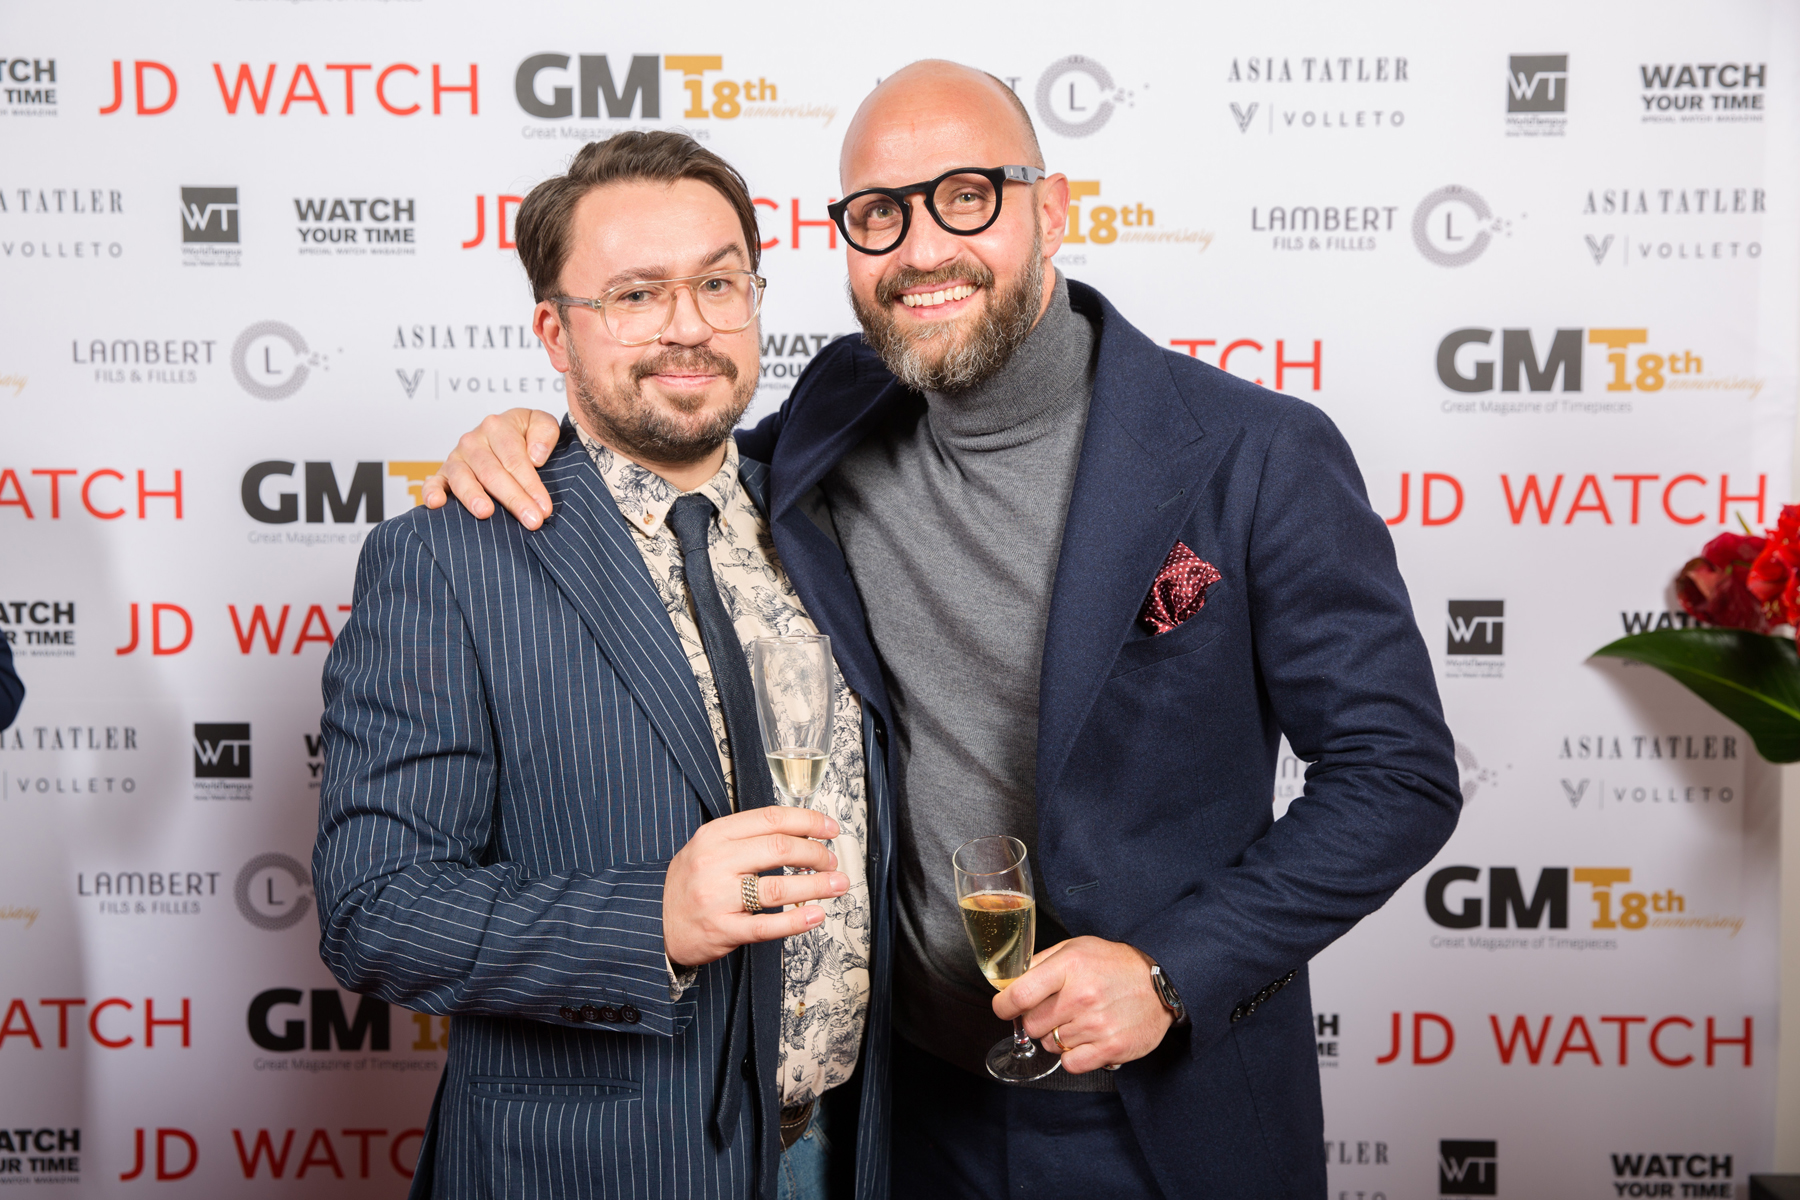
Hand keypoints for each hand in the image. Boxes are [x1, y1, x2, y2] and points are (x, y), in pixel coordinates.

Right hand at [421, 408, 562, 527]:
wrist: (503, 434)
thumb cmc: (524, 434)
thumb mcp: (540, 423)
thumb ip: (545, 431)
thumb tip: (536, 456)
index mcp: (497, 426)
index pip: (515, 459)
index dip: (531, 485)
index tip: (544, 507)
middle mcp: (473, 441)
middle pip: (492, 472)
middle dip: (513, 498)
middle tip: (531, 521)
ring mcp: (456, 458)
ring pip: (463, 478)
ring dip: (474, 496)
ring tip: (486, 513)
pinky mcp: (443, 473)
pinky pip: (433, 482)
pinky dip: (431, 492)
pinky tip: (437, 503)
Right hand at [662, 805, 847, 967]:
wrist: (653, 922)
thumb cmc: (689, 883)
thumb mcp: (708, 847)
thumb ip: (746, 837)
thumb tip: (799, 832)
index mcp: (714, 835)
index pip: (771, 818)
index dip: (808, 821)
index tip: (830, 829)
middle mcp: (715, 862)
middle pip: (779, 848)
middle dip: (816, 853)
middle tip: (833, 861)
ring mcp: (717, 897)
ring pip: (778, 887)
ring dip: (817, 885)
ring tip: (837, 885)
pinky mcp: (722, 929)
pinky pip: (766, 926)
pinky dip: (797, 921)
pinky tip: (816, 915)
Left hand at [993, 937, 1172, 1073]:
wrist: (1162, 983)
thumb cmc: (1116, 965)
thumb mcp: (1077, 948)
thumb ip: (1040, 963)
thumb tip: (1008, 982)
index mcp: (1069, 965)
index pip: (1018, 994)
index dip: (1003, 1005)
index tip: (1005, 1007)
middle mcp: (1081, 995)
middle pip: (1031, 1024)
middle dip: (1037, 1019)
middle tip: (1056, 1010)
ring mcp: (1096, 1024)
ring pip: (1050, 1044)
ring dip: (1058, 1036)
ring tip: (1079, 1020)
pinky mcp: (1110, 1048)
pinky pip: (1070, 1064)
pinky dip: (1073, 1055)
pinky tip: (1086, 1039)